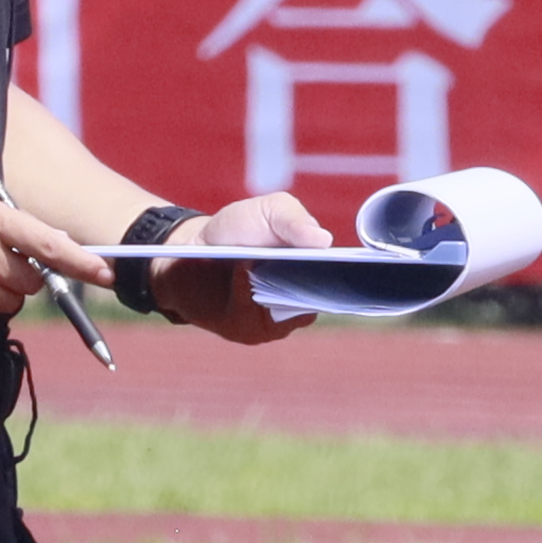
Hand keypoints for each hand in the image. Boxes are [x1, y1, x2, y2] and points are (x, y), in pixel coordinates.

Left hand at [141, 190, 333, 348]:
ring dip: (274, 292)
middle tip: (301, 269)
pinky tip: (240, 282)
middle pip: (323, 300)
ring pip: (292, 315)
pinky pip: (262, 325)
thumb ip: (293, 219)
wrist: (191, 254)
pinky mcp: (254, 331)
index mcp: (317, 266)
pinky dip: (249, 301)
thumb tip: (324, 240)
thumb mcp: (266, 211)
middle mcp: (305, 296)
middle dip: (312, 284)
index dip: (349, 273)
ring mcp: (281, 317)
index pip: (345, 277)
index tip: (349, 266)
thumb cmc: (236, 230)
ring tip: (257, 268)